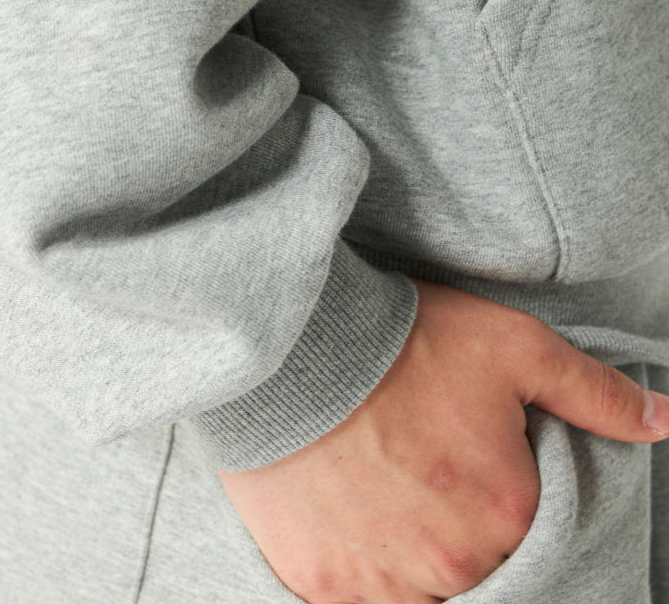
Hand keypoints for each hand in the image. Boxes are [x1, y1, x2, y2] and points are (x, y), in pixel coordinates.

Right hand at [216, 277, 668, 603]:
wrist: (289, 345)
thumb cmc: (401, 342)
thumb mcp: (512, 345)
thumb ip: (594, 393)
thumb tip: (666, 421)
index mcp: (506, 514)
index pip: (526, 530)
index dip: (495, 489)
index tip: (462, 456)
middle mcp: (451, 567)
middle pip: (471, 565)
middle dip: (453, 524)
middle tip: (418, 464)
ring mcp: (382, 584)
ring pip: (417, 591)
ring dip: (407, 552)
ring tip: (378, 488)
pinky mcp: (323, 585)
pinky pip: (358, 598)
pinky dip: (358, 565)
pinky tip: (345, 510)